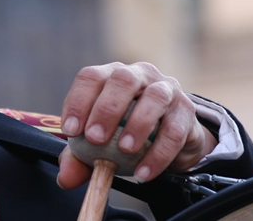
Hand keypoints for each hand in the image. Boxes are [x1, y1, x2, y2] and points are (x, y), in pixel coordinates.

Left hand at [56, 62, 216, 186]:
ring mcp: (167, 90)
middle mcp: (140, 75)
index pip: (92, 77)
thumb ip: (80, 157)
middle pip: (123, 80)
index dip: (79, 101)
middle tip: (95, 139)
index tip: (71, 130)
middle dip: (107, 109)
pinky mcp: (187, 112)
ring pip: (154, 98)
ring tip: (124, 150)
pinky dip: (159, 154)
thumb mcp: (102, 143)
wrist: (172, 141)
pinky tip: (143, 172)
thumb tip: (65, 177)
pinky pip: (174, 131)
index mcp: (112, 75)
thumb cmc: (127, 133)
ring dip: (137, 124)